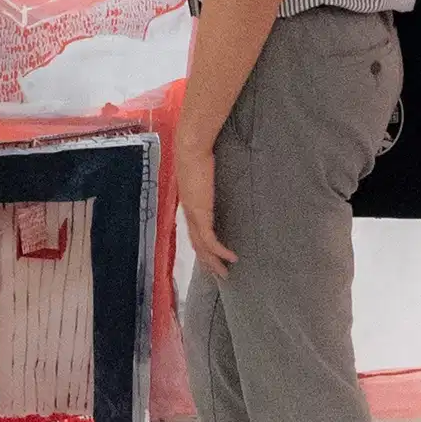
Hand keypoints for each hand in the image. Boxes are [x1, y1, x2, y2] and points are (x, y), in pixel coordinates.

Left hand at [174, 135, 235, 274]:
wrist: (191, 148)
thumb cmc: (199, 152)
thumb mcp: (205, 169)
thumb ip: (210, 178)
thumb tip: (219, 177)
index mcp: (189, 203)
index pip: (194, 231)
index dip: (202, 246)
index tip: (211, 257)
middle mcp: (189, 213)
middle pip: (196, 245)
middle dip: (207, 261)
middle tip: (218, 274)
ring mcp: (193, 216)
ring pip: (202, 247)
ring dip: (213, 262)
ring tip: (225, 273)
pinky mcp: (201, 215)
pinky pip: (211, 241)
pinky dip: (220, 252)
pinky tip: (231, 258)